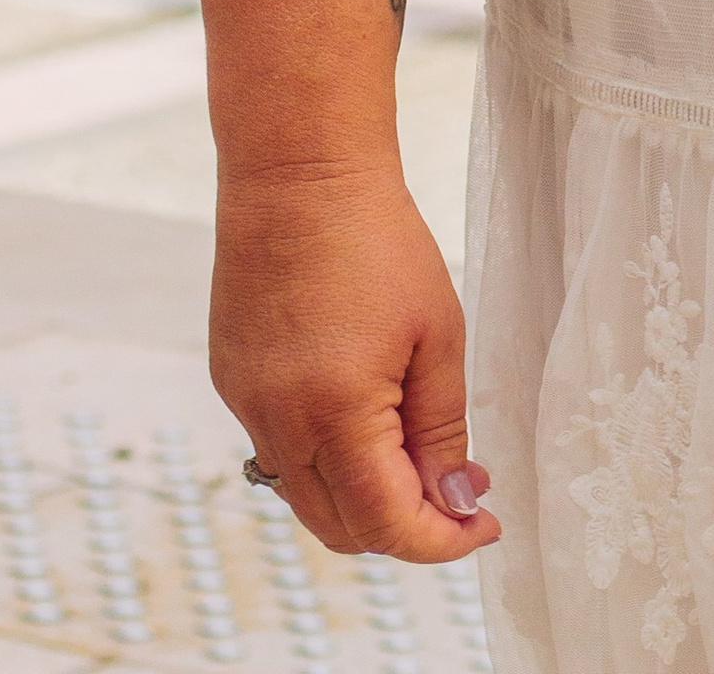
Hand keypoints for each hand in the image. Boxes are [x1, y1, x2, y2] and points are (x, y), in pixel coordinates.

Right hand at [210, 164, 498, 562]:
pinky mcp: (231, 381)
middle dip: (404, 527)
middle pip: (340, 530)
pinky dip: (326, 458)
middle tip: (459, 490)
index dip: (440, 541)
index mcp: (335, 415)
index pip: (385, 526)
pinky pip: (279, 451)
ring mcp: (246, 405)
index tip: (482, 526)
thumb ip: (443, 430)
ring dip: (362, 497)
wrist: (299, 172)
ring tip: (418, 449)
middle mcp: (278, 425)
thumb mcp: (436, 333)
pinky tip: (368, 412)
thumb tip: (454, 502)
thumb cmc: (377, 240)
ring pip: (306, 497)